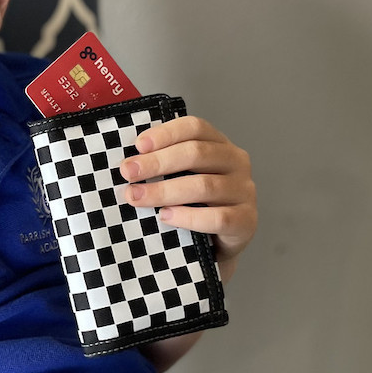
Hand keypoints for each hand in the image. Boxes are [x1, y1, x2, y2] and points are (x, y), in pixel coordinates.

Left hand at [118, 116, 256, 280]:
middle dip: (157, 162)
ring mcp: (244, 191)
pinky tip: (165, 217)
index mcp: (219, 144)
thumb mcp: (179, 177)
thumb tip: (125, 163)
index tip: (138, 146)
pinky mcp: (247, 221)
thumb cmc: (193, 203)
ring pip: (204, 186)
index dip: (166, 133)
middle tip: (128, 173)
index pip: (195, 127)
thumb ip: (162, 165)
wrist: (216, 245)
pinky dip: (189, 217)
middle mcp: (236, 162)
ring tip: (137, 197)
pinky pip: (218, 217)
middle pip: (197, 153)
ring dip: (165, 191)